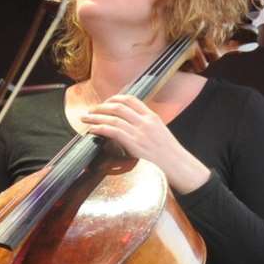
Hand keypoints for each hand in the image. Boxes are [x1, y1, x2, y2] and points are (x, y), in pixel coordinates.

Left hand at [80, 94, 210, 193]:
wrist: (178, 165)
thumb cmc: (169, 153)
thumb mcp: (160, 133)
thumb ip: (146, 126)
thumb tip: (129, 125)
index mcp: (152, 117)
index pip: (131, 99)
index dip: (115, 98)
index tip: (106, 102)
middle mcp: (145, 122)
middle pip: (118, 106)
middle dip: (101, 107)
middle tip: (92, 110)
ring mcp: (139, 132)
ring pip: (112, 117)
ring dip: (96, 116)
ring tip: (86, 118)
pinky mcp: (133, 144)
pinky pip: (112, 131)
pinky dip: (99, 128)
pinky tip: (92, 130)